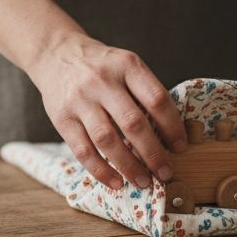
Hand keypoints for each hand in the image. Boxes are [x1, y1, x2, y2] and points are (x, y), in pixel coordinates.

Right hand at [27, 34, 187, 189]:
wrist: (56, 54)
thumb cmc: (101, 67)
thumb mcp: (126, 65)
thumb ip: (144, 92)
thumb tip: (169, 135)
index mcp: (127, 66)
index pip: (156, 99)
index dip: (172, 127)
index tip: (180, 147)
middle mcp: (103, 81)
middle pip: (133, 123)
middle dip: (153, 153)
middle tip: (166, 172)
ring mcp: (80, 100)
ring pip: (108, 140)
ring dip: (128, 166)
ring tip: (144, 182)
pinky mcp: (61, 118)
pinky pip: (83, 151)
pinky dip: (101, 171)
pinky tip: (116, 182)